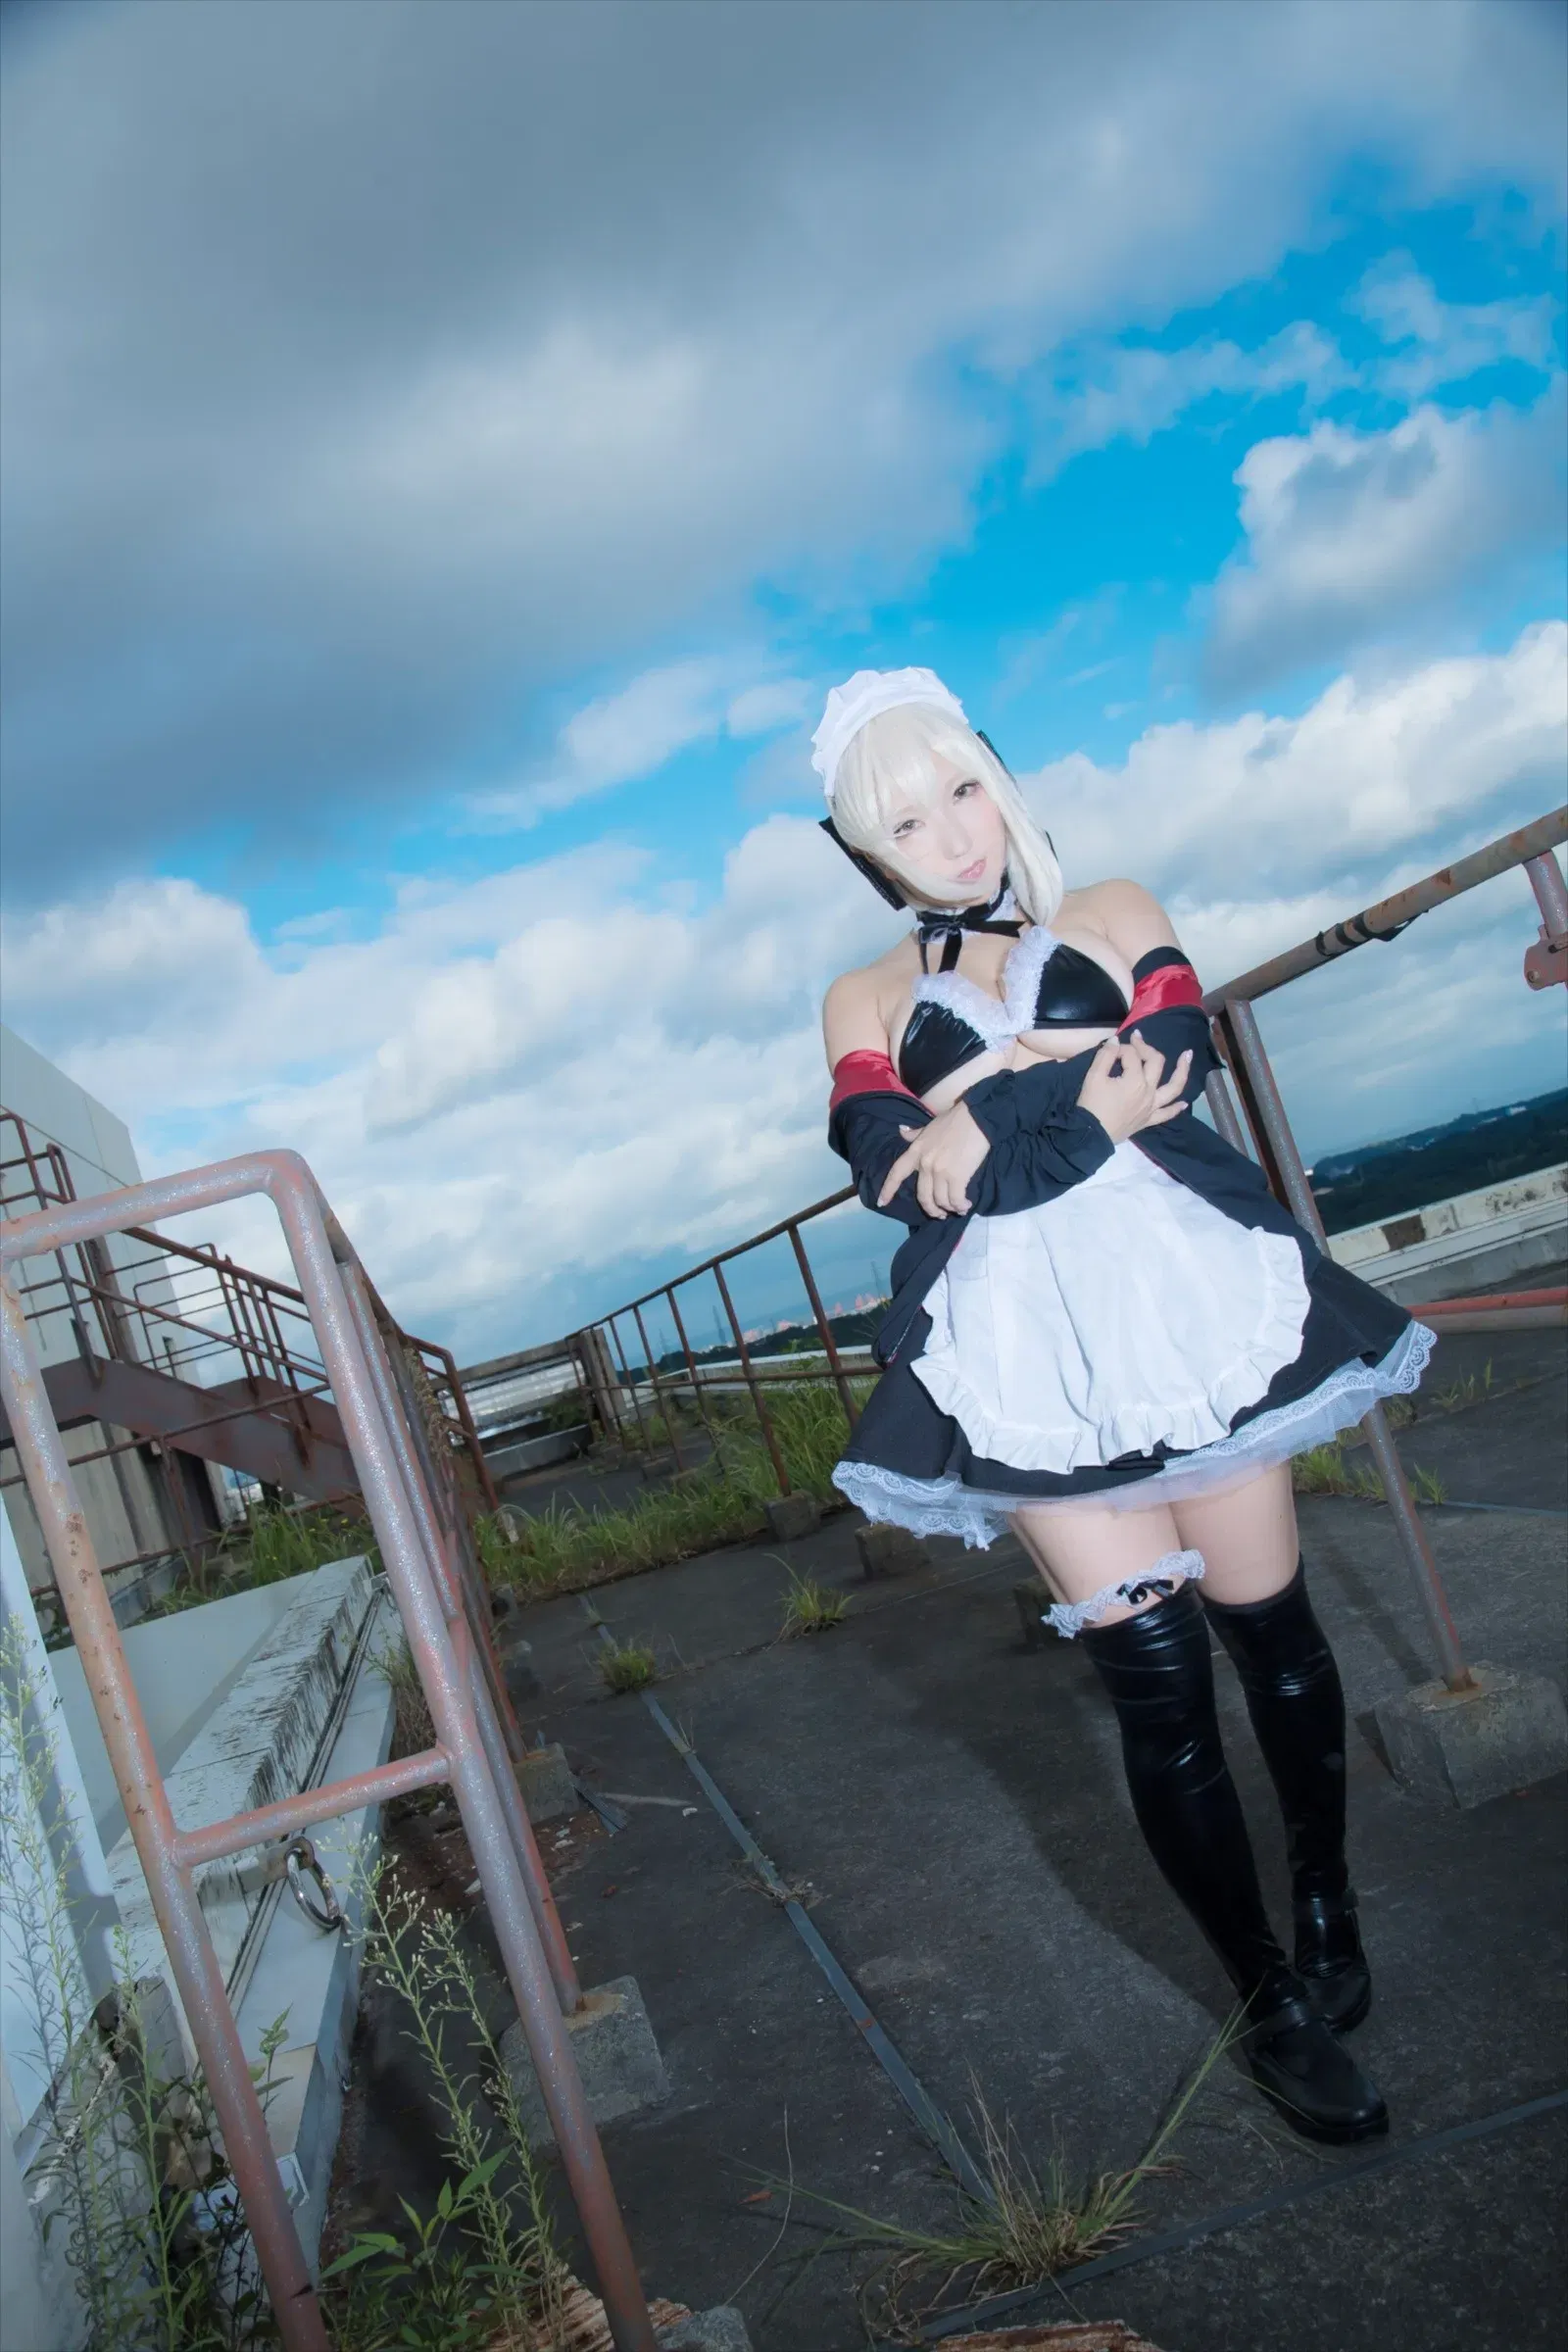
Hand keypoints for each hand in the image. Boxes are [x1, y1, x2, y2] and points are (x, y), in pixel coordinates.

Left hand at [877, 1099, 991, 1216]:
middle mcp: (925, 1164)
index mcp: (916, 1151)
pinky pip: (955, 1200)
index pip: (897, 1173)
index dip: (888, 1189)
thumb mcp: (929, 1126)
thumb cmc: (954, 1120)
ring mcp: (940, 1171)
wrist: (976, 1117)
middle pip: (923, 1196)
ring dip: (949, 1209)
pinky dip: (961, 1206)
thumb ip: (915, 1134)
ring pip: (940, 1201)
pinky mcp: (957, 1176)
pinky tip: (966, 1205)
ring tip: (958, 1209)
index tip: (881, 1203)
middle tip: (940, 1214)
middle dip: (931, 1210)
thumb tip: (901, 1131)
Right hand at [1076, 1031, 1193, 1144]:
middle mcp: (1149, 1091)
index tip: (1108, 1051)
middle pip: (1156, 1063)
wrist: (1089, 1135)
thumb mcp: (1093, 1077)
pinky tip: (1184, 1103)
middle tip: (1137, 1039)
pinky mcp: (1149, 1120)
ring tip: (1188, 1055)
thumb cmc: (1091, 1105)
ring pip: (1174, 1087)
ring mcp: (1152, 1106)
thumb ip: (1105, 1055)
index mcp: (1135, 1080)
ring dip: (1183, 1070)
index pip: (1132, 1055)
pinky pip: (1167, 1114)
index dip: (1120, 1048)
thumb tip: (1117, 1040)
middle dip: (1146, 1048)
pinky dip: (1176, 1108)